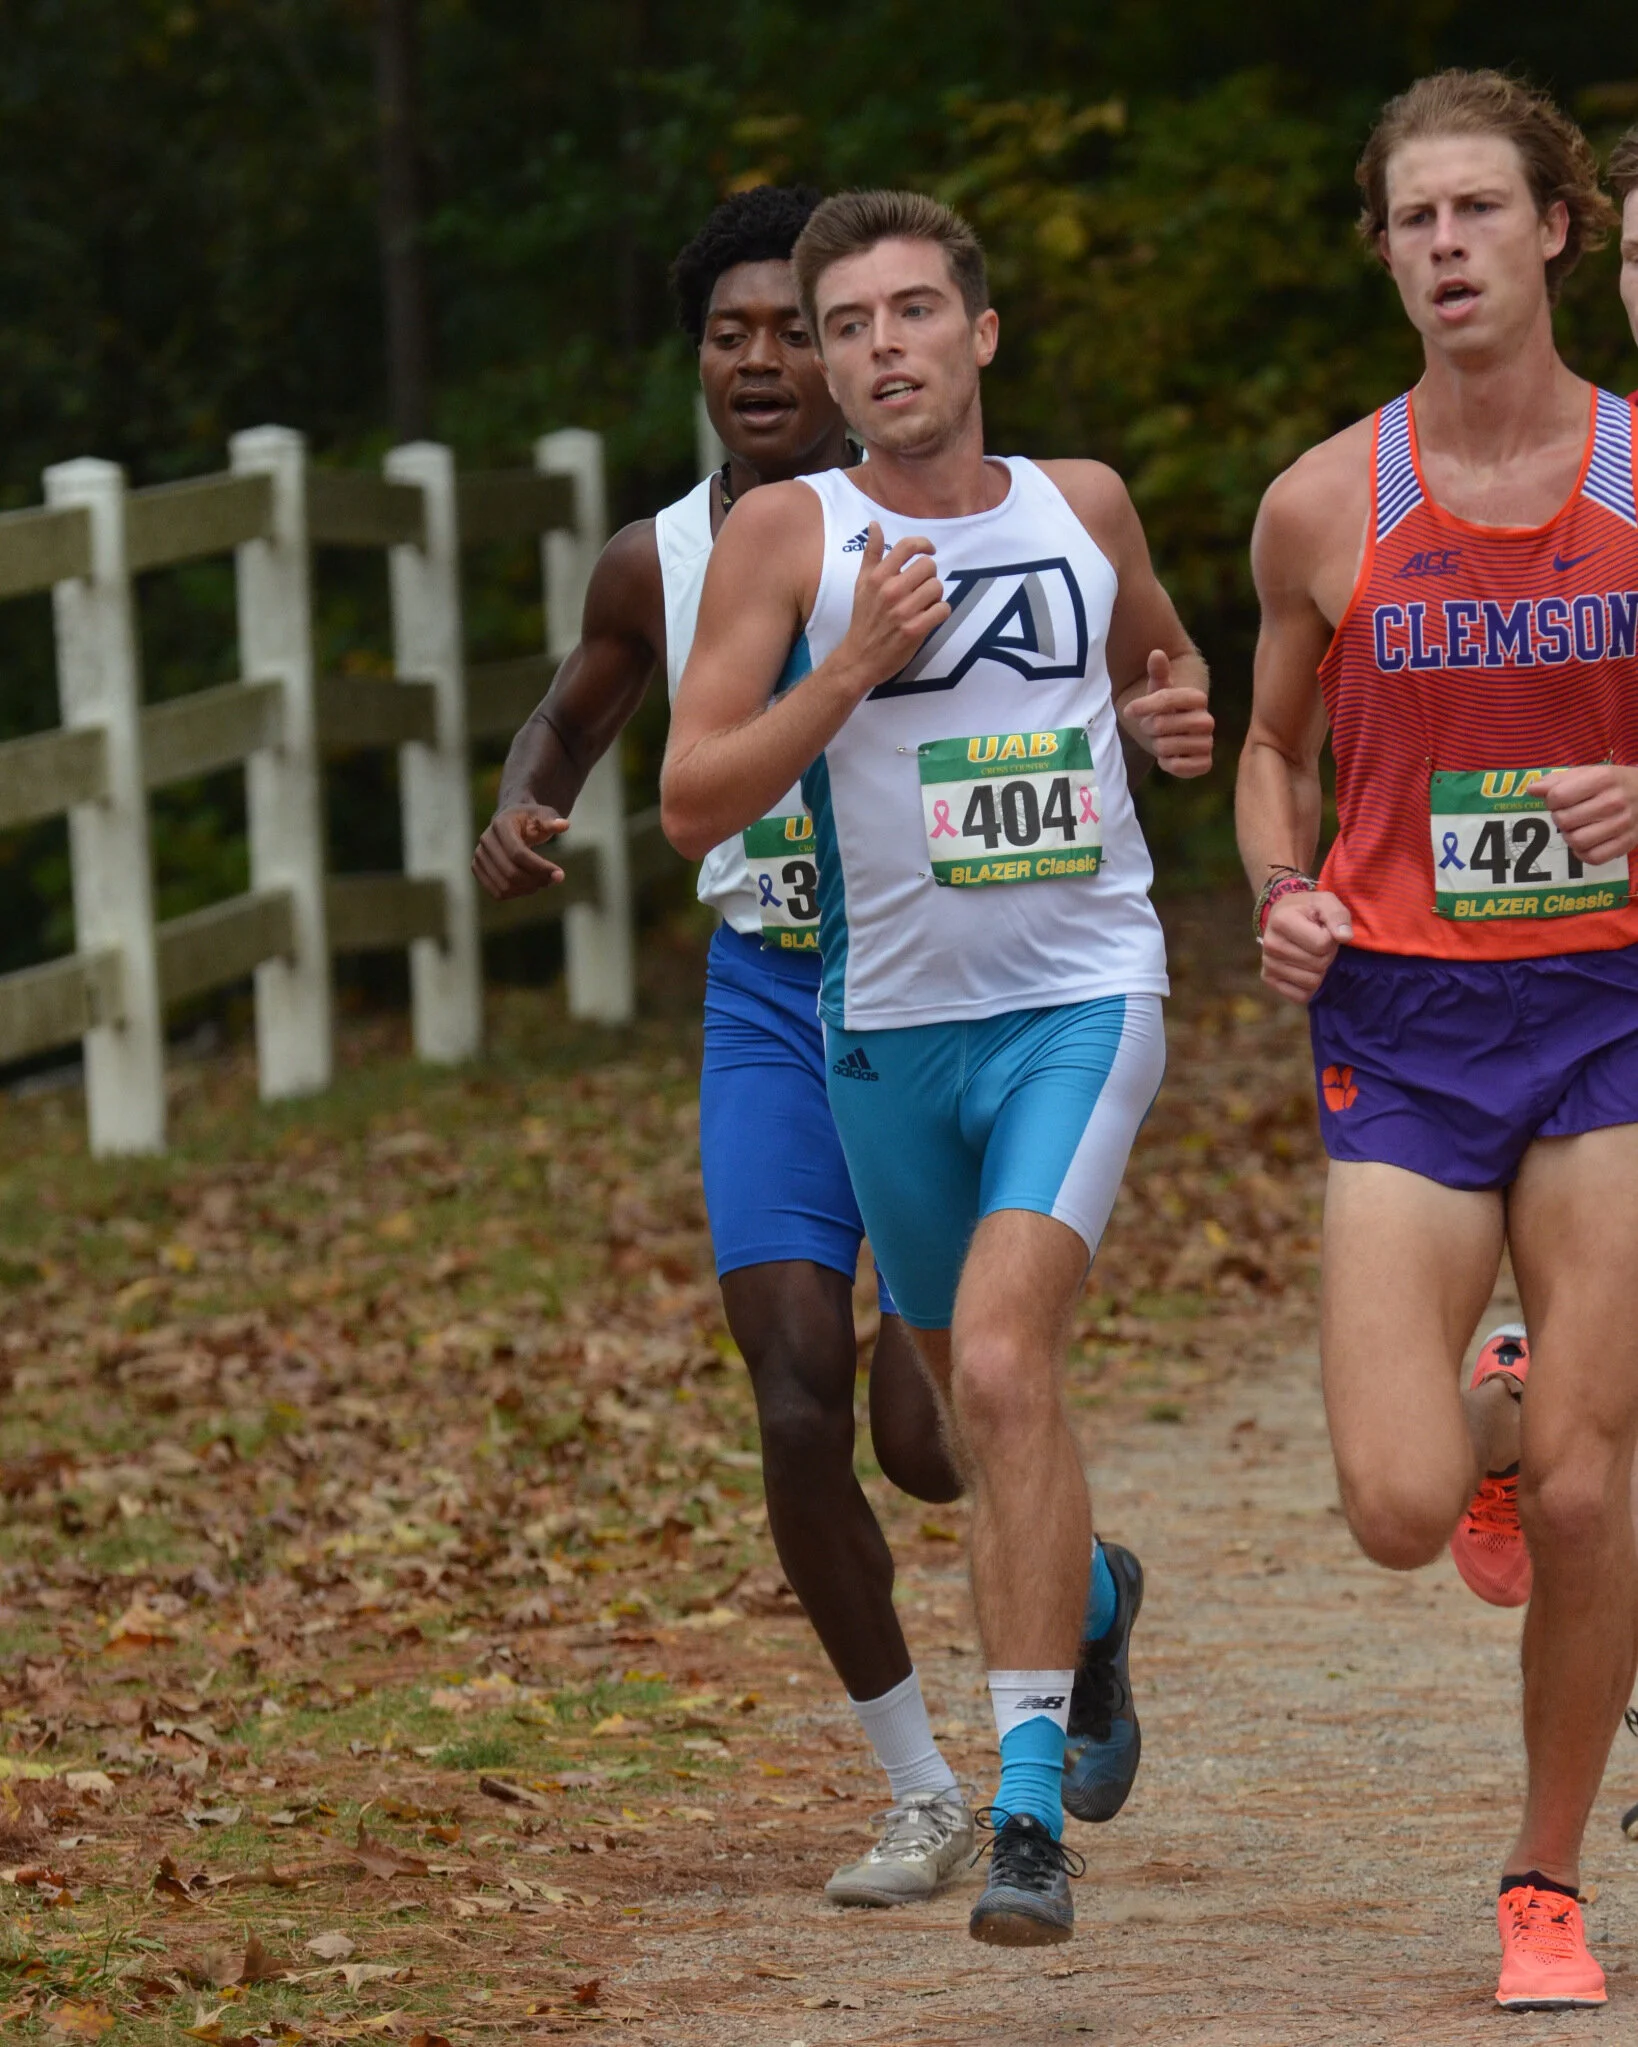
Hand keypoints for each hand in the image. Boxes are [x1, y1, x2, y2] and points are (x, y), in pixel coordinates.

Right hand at [472, 804, 569, 898]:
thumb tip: (564, 825)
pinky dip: (516, 894)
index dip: (540, 867)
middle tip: (554, 879)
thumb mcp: (543, 815)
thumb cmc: (530, 819)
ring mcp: (479, 856)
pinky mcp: (478, 869)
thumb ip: (552, 821)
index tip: (560, 875)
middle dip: (536, 880)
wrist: (510, 822)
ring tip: (543, 882)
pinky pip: (497, 892)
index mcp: (500, 825)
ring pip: (504, 886)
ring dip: (527, 889)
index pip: (518, 853)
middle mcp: (485, 841)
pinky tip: (530, 886)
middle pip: (510, 873)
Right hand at [838, 525, 950, 696]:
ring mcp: (903, 611)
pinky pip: (942, 610)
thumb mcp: (861, 584)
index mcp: (878, 577)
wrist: (859, 658)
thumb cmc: (863, 619)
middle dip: (930, 576)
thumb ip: (871, 554)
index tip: (930, 550)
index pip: (908, 546)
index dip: (924, 544)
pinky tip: (929, 617)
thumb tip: (875, 524)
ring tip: (924, 605)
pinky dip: (940, 613)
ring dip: (935, 596)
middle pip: (929, 566)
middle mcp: (890, 591)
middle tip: (922, 588)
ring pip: (937, 588)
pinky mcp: (914, 630)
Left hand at [1121, 651, 1213, 776]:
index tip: (1129, 710)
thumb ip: (1158, 673)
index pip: (1168, 698)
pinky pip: (1180, 767)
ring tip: (1161, 741)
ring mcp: (1207, 743)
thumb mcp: (1158, 691)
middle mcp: (1207, 720)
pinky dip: (1168, 764)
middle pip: (1163, 724)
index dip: (1145, 705)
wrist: (1173, 737)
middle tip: (1150, 728)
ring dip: (1156, 746)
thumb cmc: (1163, 712)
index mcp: (1197, 699)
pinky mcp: (1204, 763)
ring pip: (1167, 746)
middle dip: (1149, 727)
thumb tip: (1156, 653)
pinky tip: (1168, 758)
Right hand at [1261, 887, 1352, 1004]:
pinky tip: (1305, 969)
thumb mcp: (1325, 902)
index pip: (1322, 943)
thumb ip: (1337, 915)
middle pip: (1318, 964)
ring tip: (1311, 953)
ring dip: (1319, 970)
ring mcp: (1267, 963)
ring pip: (1312, 982)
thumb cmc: (1308, 909)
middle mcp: (1270, 944)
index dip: (1331, 938)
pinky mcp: (1268, 979)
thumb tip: (1345, 937)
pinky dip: (1309, 987)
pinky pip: (1300, 996)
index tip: (1323, 929)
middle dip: (1327, 954)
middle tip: (1318, 942)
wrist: (1283, 915)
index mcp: (1281, 921)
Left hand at [1538, 765, 1637, 866]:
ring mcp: (1623, 824)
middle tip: (1568, 815)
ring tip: (1576, 828)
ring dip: (1569, 837)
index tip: (1558, 800)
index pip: (1558, 796)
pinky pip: (1593, 857)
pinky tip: (1586, 843)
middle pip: (1565, 820)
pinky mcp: (1627, 843)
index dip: (1551, 800)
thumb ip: (1558, 781)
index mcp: (1603, 778)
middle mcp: (1615, 801)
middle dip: (1559, 818)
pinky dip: (1583, 853)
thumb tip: (1532, 789)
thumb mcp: (1588, 773)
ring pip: (1577, 841)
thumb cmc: (1612, 783)